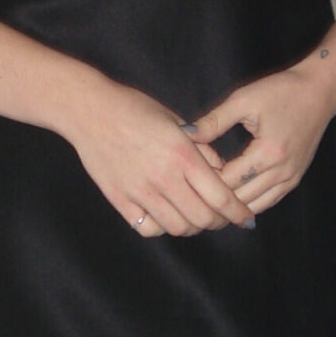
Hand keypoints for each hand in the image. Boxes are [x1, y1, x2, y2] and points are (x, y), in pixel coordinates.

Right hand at [66, 77, 254, 237]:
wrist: (89, 110)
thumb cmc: (134, 108)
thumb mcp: (176, 121)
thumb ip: (201, 149)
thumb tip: (221, 172)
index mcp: (182, 155)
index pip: (220, 196)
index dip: (238, 212)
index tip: (246, 217)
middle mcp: (164, 177)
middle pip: (202, 218)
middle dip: (219, 222)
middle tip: (222, 218)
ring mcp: (140, 191)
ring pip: (177, 228)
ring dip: (192, 227)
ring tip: (194, 217)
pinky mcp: (120, 200)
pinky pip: (148, 228)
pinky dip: (162, 228)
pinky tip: (165, 216)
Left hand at [188, 64, 335, 216]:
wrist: (318, 90)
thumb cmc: (281, 91)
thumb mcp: (243, 100)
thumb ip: (213, 121)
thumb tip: (185, 135)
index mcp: (268, 153)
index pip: (227, 181)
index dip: (204, 180)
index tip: (186, 173)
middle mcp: (282, 172)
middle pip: (240, 200)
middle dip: (215, 196)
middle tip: (192, 188)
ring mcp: (291, 179)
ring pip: (254, 207)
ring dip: (231, 203)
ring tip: (208, 194)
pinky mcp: (294, 179)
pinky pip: (268, 201)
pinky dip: (249, 202)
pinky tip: (231, 195)